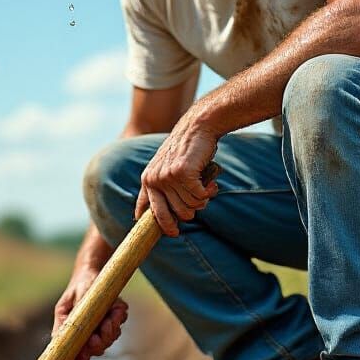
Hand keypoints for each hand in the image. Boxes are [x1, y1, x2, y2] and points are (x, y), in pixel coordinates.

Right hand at [53, 266, 127, 359]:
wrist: (89, 272)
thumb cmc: (76, 288)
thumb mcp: (66, 305)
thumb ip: (65, 322)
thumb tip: (57, 340)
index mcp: (74, 332)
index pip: (78, 354)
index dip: (83, 356)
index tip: (90, 343)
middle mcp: (90, 332)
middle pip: (98, 348)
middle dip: (103, 340)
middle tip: (105, 326)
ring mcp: (103, 325)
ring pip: (111, 336)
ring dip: (113, 327)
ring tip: (112, 315)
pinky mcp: (114, 316)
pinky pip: (120, 320)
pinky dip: (120, 315)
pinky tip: (117, 307)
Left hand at [134, 113, 218, 235]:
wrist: (197, 126)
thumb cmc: (187, 149)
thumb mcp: (167, 166)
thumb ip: (164, 186)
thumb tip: (172, 214)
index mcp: (147, 179)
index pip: (147, 211)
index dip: (160, 224)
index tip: (171, 233)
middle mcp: (154, 180)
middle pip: (176, 215)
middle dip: (190, 213)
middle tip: (199, 201)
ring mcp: (167, 177)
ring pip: (190, 206)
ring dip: (202, 199)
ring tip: (204, 185)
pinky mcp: (182, 174)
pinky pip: (200, 197)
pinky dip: (209, 192)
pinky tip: (212, 184)